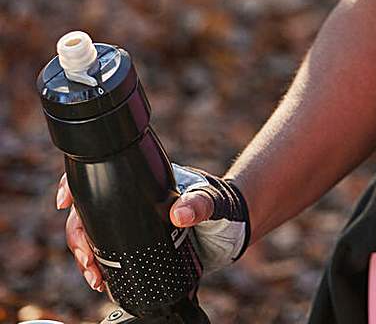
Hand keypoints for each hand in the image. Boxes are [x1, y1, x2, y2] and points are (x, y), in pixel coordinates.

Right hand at [56, 165, 250, 291]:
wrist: (236, 229)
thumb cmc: (226, 207)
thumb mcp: (214, 203)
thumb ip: (201, 205)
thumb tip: (181, 214)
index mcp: (148, 180)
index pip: (106, 172)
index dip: (76, 183)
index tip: (64, 203)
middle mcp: (136, 198)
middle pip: (90, 209)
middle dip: (77, 234)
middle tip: (85, 259)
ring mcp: (137, 221)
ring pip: (95, 232)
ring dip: (84, 253)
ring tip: (93, 276)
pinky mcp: (142, 244)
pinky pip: (110, 251)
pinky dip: (98, 264)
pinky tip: (100, 279)